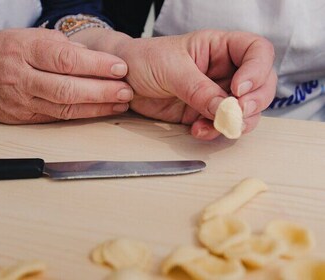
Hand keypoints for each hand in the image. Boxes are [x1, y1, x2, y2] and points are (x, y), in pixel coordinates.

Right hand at [0, 28, 131, 122]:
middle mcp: (20, 76)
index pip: (65, 59)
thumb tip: (91, 57)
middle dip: (102, 91)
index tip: (120, 67)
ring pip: (64, 107)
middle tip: (127, 90)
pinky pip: (56, 118)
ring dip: (97, 107)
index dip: (96, 65)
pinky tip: (99, 112)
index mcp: (21, 49)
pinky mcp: (22, 118)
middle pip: (67, 87)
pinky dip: (81, 115)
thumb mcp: (22, 36)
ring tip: (120, 103)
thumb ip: (56, 46)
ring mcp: (20, 101)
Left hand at [114, 30, 276, 139]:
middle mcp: (224, 70)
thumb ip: (199, 89)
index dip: (257, 70)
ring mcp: (216, 94)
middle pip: (261, 85)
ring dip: (236, 122)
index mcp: (219, 47)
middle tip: (237, 112)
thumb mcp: (171, 69)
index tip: (240, 88)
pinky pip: (221, 125)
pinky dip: (215, 131)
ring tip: (216, 125)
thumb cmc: (144, 60)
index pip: (257, 51)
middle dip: (254, 102)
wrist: (123, 81)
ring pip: (246, 110)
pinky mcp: (203, 113)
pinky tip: (198, 130)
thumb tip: (225, 109)